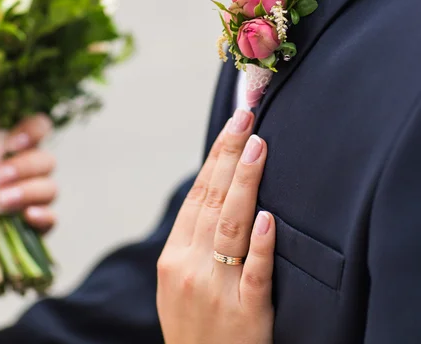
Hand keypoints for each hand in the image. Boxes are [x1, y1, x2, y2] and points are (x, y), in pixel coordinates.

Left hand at [0, 114, 56, 261]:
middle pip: (46, 160)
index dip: (33, 131)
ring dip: (29, 191)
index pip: (37, 129)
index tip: (13, 144)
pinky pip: (51, 220)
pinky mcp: (32, 229)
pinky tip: (27, 216)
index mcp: (9, 151)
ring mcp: (31, 200)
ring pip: (50, 188)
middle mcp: (26, 173)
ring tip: (1, 201)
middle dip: (25, 166)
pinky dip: (44, 216)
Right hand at [157, 109, 274, 343]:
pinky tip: (266, 215)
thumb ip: (193, 241)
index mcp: (174, 257)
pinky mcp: (246, 315)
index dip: (215, 157)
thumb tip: (215, 192)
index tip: (232, 126)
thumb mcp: (178, 282)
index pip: (197, 195)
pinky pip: (253, 273)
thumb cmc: (193, 327)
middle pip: (212, 200)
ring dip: (243, 183)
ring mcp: (217, 290)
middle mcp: (190, 267)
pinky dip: (258, 244)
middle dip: (229, 154)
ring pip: (229, 226)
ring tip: (257, 146)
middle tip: (245, 117)